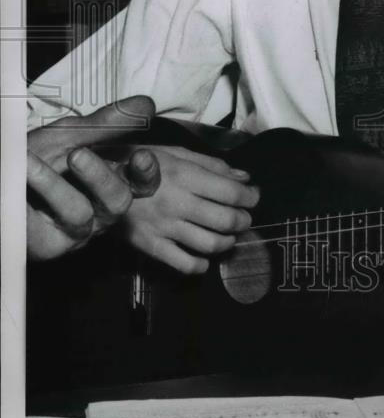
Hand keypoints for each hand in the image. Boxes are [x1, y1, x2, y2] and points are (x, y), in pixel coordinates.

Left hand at [27, 96, 160, 260]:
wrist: (2, 171)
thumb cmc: (32, 158)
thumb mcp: (68, 135)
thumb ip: (106, 123)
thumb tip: (146, 105)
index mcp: (111, 180)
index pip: (142, 183)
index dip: (147, 173)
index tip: (141, 156)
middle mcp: (99, 208)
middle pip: (118, 201)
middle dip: (100, 177)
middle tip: (76, 154)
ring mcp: (76, 229)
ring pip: (81, 213)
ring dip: (54, 185)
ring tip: (28, 163)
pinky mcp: (50, 246)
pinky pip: (46, 227)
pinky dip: (33, 196)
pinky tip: (21, 175)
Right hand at [122, 145, 259, 274]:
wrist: (95, 182)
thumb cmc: (138, 162)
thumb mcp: (174, 153)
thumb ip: (211, 165)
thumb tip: (243, 177)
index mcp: (185, 176)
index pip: (231, 192)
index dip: (250, 197)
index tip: (253, 197)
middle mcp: (177, 203)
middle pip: (225, 220)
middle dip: (243, 221)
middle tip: (244, 218)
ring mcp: (164, 227)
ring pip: (209, 243)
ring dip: (228, 242)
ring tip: (229, 236)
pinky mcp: (151, 246)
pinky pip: (184, 264)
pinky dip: (201, 265)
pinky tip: (204, 257)